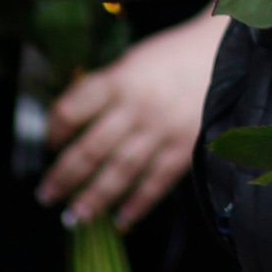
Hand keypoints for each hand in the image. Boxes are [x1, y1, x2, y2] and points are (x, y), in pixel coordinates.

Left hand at [40, 14, 226, 228]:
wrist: (225, 51)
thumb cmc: (174, 55)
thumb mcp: (134, 61)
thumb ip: (106, 89)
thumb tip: (73, 120)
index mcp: (120, 79)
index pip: (73, 109)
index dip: (55, 129)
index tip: (50, 144)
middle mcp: (137, 107)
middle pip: (92, 148)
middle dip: (65, 175)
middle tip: (46, 195)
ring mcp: (162, 130)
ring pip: (121, 171)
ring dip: (95, 197)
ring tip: (75, 216)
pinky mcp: (185, 147)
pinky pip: (157, 182)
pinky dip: (138, 204)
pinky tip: (121, 220)